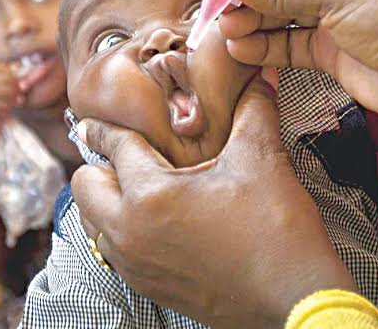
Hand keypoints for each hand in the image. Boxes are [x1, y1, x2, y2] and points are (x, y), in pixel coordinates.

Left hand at [72, 74, 356, 326]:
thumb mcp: (262, 160)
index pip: (113, 147)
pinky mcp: (147, 286)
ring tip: (140, 187)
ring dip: (106, 200)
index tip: (90, 122)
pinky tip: (153, 221)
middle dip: (99, 165)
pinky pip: (111, 250)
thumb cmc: (277, 232)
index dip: (104, 127)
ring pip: (92, 222)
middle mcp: (130, 233)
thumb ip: (252, 110)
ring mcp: (135, 264)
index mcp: (150, 195)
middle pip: (83, 187)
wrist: (294, 300)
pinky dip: (120, 230)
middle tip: (129, 156)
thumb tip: (259, 76)